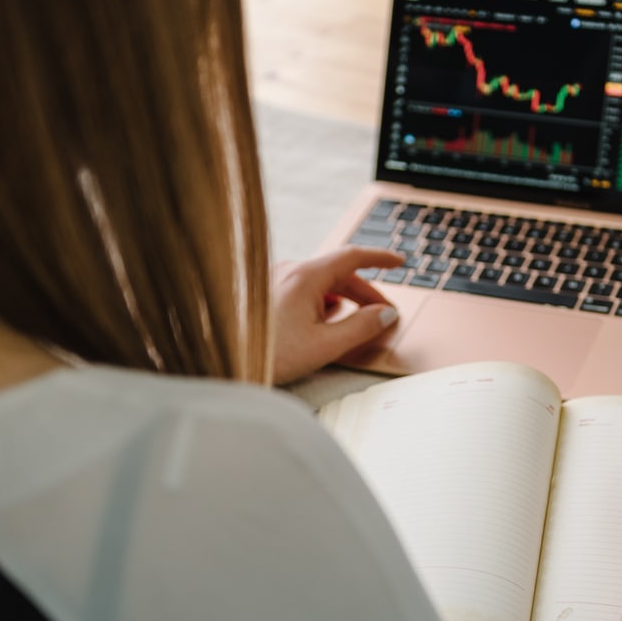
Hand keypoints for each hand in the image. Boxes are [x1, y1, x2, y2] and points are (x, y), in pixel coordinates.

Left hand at [270, 247, 403, 384]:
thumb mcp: (325, 346)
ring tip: (357, 322)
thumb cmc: (269, 356)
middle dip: (365, 292)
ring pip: (320, 282)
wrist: (222, 364)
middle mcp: (288, 271)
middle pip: (338, 272)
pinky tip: (324, 324)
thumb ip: (361, 328)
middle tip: (384, 314)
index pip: (352, 256)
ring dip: (344, 298)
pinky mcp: (265, 294)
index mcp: (305, 277)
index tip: (399, 262)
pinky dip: (323, 302)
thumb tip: (385, 314)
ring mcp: (274, 280)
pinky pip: (303, 290)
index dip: (380, 258)